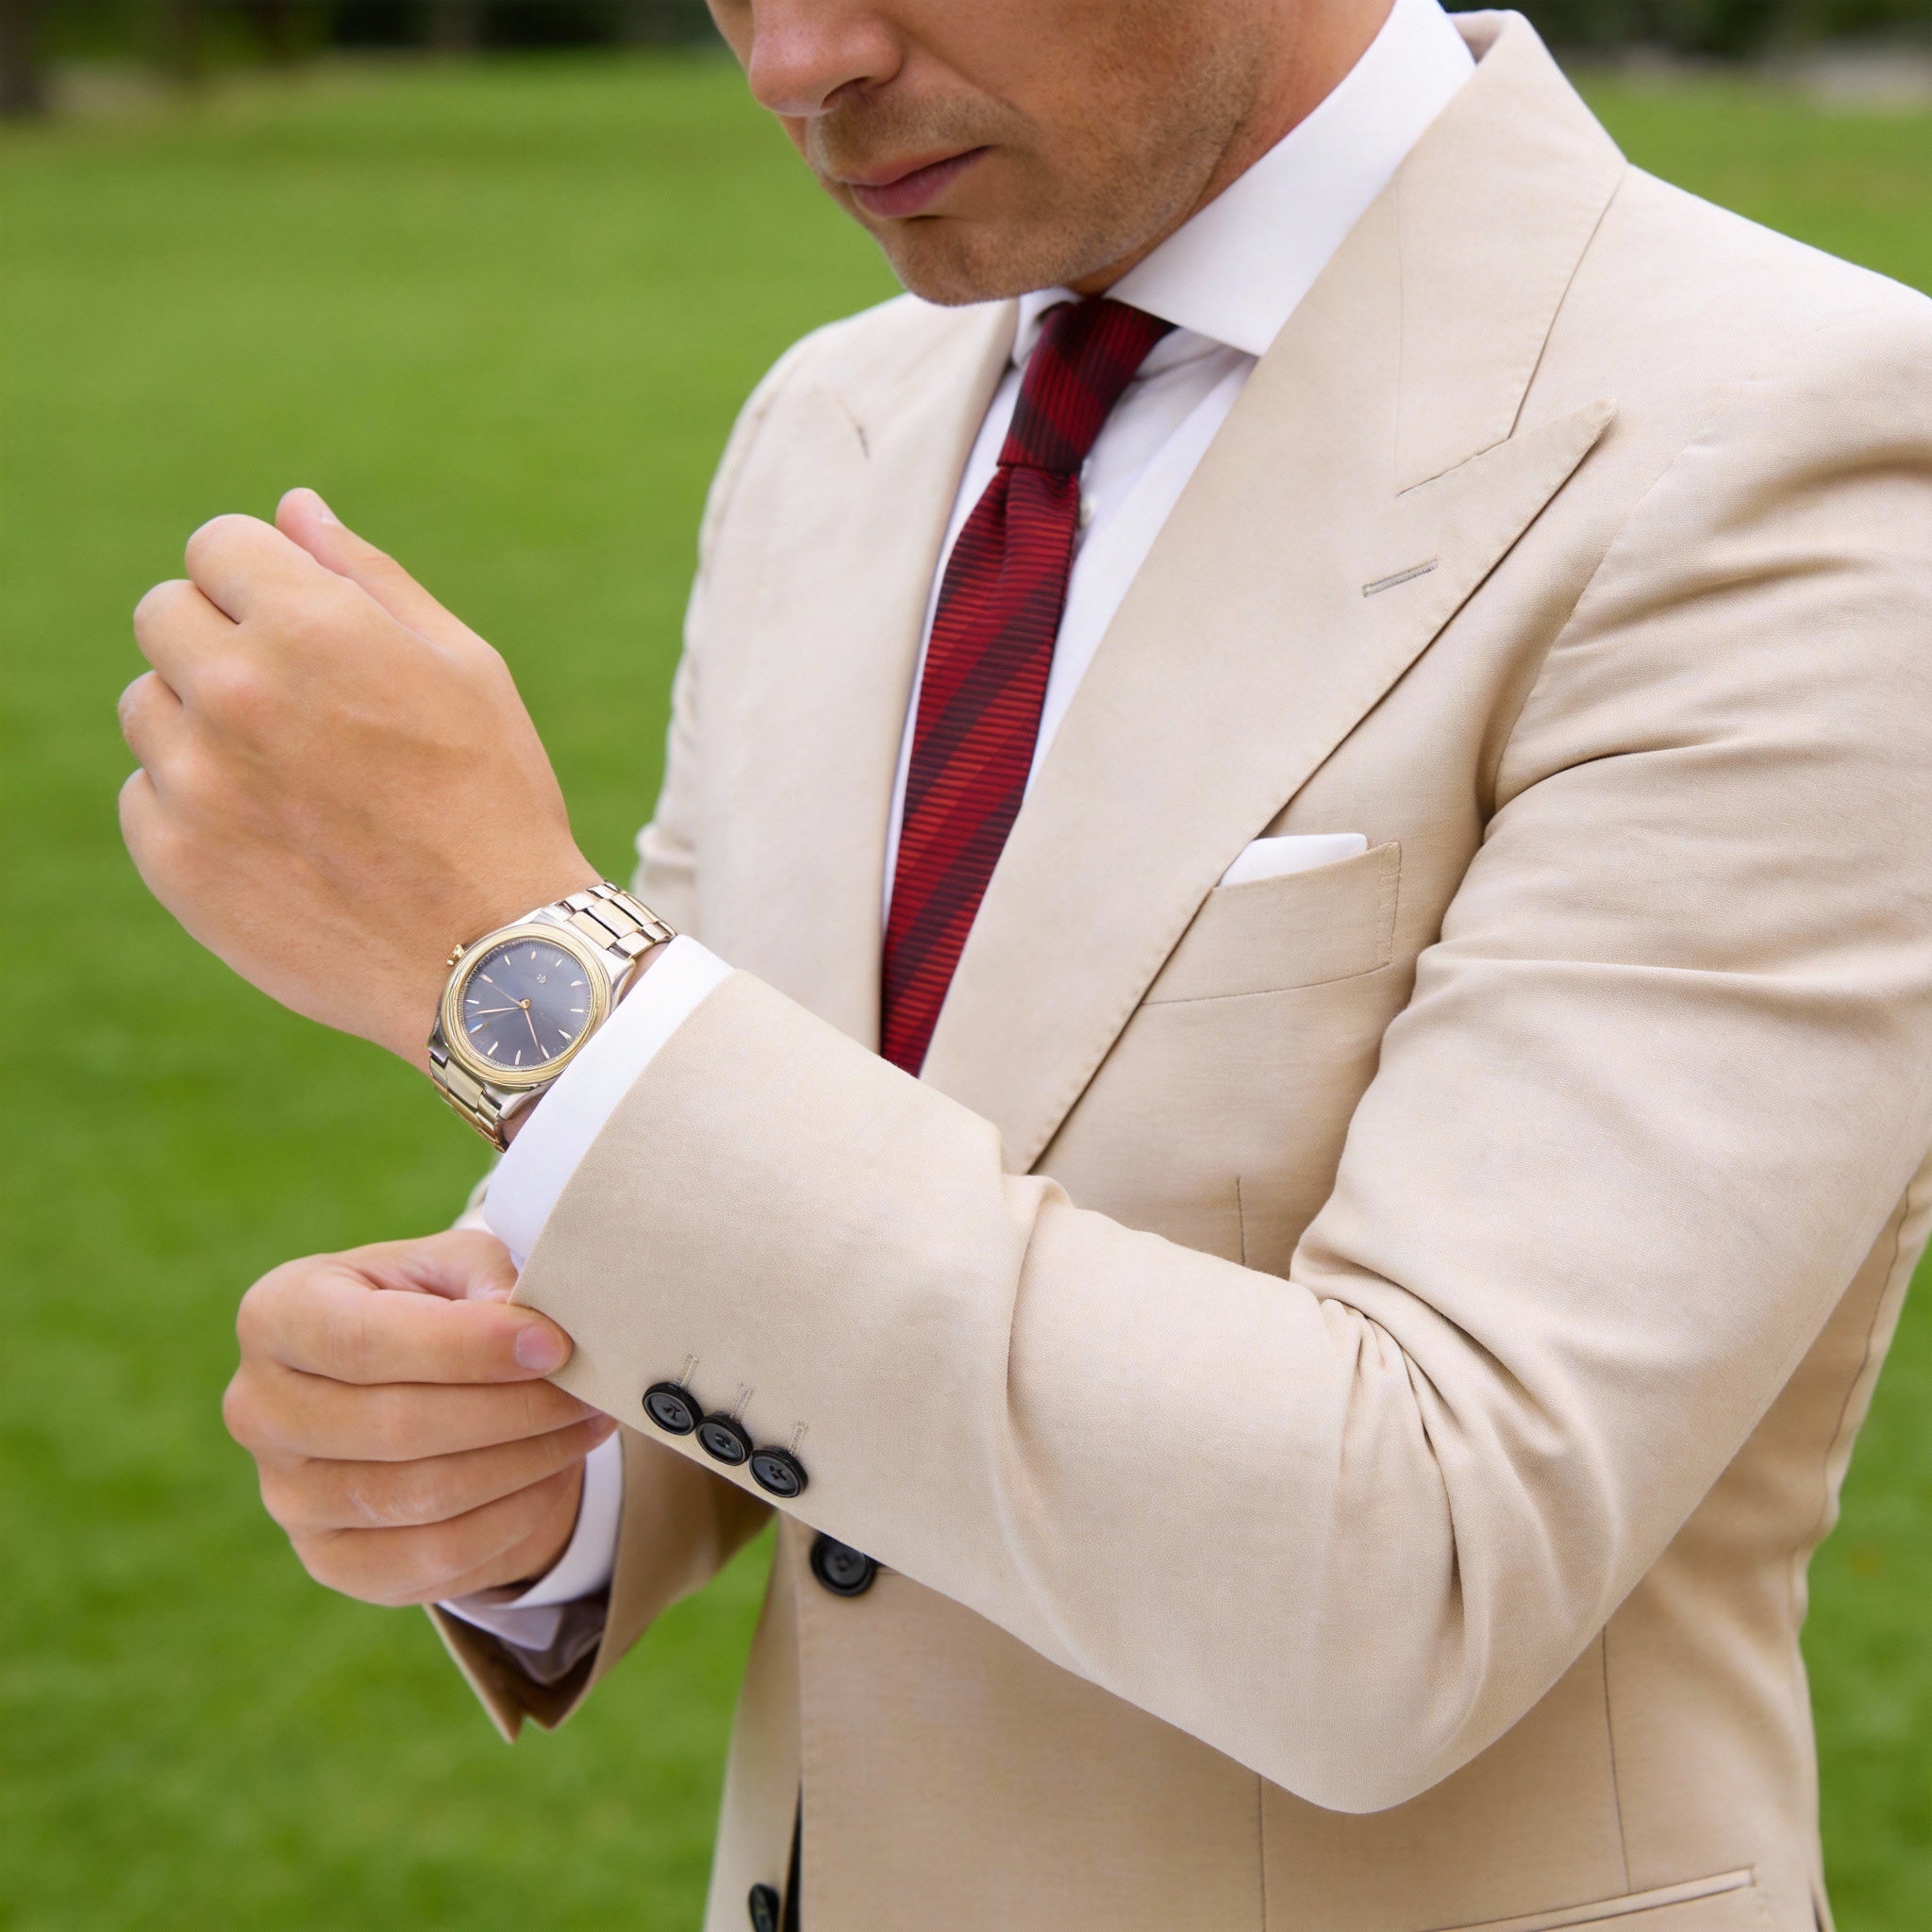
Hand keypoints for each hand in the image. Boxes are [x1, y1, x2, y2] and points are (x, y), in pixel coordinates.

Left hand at [118, 489, 598, 1064]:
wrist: (493, 956)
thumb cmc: (495, 801)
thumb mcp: (465, 668)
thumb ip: (368, 579)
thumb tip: (292, 510)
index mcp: (311, 626)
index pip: (217, 545)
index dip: (263, 579)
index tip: (301, 627)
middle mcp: (235, 691)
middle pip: (164, 616)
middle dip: (222, 641)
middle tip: (300, 709)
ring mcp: (194, 780)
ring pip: (148, 709)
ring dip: (202, 726)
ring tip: (293, 781)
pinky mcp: (173, 858)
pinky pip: (148, 796)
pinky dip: (197, 808)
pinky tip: (278, 839)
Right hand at [222, 1229, 615, 1606]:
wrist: (409, 1381)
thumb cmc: (434, 1305)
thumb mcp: (457, 1267)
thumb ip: (490, 1284)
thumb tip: (533, 1332)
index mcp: (278, 1314)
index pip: (363, 1339)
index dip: (466, 1347)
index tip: (553, 1344)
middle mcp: (260, 1410)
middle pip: (398, 1426)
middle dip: (516, 1409)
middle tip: (590, 1388)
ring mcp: (287, 1497)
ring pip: (423, 1497)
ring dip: (527, 1461)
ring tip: (585, 1424)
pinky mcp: (332, 1561)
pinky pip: (437, 1558)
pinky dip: (513, 1517)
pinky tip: (553, 1474)